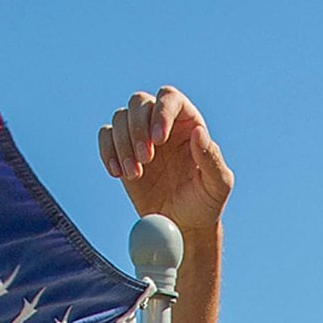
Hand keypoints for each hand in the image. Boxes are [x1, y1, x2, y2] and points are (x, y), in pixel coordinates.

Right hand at [97, 87, 233, 231]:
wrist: (181, 224)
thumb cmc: (204, 203)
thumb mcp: (217, 185)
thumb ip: (212, 158)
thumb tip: (199, 133)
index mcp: (188, 123)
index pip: (170, 98)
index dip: (161, 112)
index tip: (158, 139)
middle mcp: (161, 122)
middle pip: (139, 102)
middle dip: (138, 128)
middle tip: (146, 159)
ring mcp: (139, 135)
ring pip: (120, 117)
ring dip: (123, 144)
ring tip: (135, 175)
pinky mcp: (121, 150)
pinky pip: (105, 136)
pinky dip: (107, 151)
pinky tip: (118, 173)